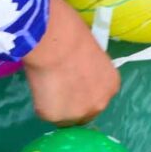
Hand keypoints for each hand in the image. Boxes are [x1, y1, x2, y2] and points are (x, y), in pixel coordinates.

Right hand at [23, 0, 119, 125]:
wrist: (55, 41)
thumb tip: (78, 72)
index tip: (71, 83)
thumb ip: (90, 71)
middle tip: (57, 86)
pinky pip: (45, 112)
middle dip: (72, 103)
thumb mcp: (92, 55)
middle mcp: (99, 105)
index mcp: (111, 86)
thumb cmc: (73, 35)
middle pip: (84, 113)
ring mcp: (76, 113)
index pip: (97, 98)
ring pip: (64, 116)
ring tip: (46, 83)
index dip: (83, 92)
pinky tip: (39, 84)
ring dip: (56, 105)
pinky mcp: (54, 116)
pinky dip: (40, 102)